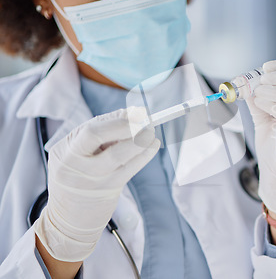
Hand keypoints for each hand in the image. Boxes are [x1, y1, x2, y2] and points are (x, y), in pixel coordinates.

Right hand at [34, 107, 159, 261]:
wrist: (68, 222)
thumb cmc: (79, 181)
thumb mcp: (79, 157)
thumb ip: (101, 136)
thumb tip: (132, 113)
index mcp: (63, 150)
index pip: (89, 127)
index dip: (116, 118)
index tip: (136, 113)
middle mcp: (72, 162)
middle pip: (94, 134)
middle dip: (121, 124)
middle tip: (142, 120)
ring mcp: (89, 178)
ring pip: (116, 154)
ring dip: (139, 139)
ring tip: (152, 132)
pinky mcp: (106, 190)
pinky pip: (129, 169)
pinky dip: (144, 155)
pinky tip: (153, 147)